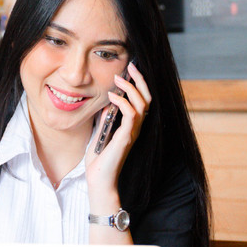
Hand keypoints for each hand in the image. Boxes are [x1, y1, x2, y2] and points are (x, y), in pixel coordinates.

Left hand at [85, 61, 150, 214]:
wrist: (98, 179)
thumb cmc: (98, 159)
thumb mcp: (100, 131)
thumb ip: (105, 117)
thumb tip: (106, 101)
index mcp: (131, 125)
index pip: (142, 100)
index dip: (139, 84)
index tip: (130, 69)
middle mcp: (136, 128)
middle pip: (147, 99)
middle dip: (141, 80)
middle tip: (131, 66)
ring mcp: (132, 133)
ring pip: (142, 104)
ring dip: (131, 89)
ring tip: (119, 79)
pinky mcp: (126, 138)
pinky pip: (131, 115)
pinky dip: (123, 102)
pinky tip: (112, 97)